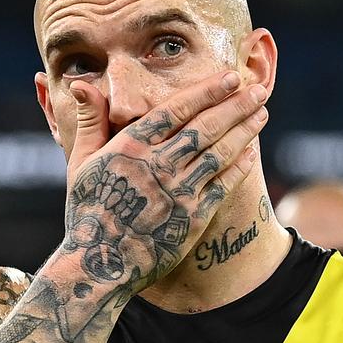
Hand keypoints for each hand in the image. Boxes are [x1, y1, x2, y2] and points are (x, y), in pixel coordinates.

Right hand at [63, 70, 267, 292]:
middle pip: (206, 128)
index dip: (206, 91)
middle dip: (236, 106)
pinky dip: (239, 168)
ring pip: (219, 154)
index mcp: (131, 148)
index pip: (176, 110)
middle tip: (258, 90)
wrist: (100, 264)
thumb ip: (89, 121)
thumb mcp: (80, 163)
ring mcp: (178, 193)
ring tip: (262, 113)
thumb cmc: (87, 211)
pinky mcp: (193, 218)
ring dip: (244, 131)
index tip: (230, 78)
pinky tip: (252, 152)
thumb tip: (81, 84)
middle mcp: (158, 166)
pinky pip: (222, 187)